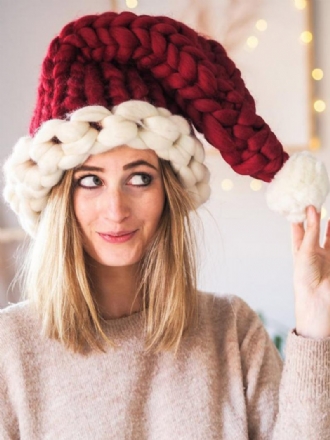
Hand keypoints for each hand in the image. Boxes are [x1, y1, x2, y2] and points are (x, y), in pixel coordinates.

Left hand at [291, 205, 329, 338]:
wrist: (318, 299)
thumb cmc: (305, 278)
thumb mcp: (305, 251)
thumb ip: (311, 230)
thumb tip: (311, 209)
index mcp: (300, 250)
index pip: (299, 230)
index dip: (300, 217)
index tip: (300, 202)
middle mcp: (313, 252)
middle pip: (315, 230)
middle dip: (316, 217)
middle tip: (316, 201)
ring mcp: (326, 256)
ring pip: (329, 236)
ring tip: (328, 209)